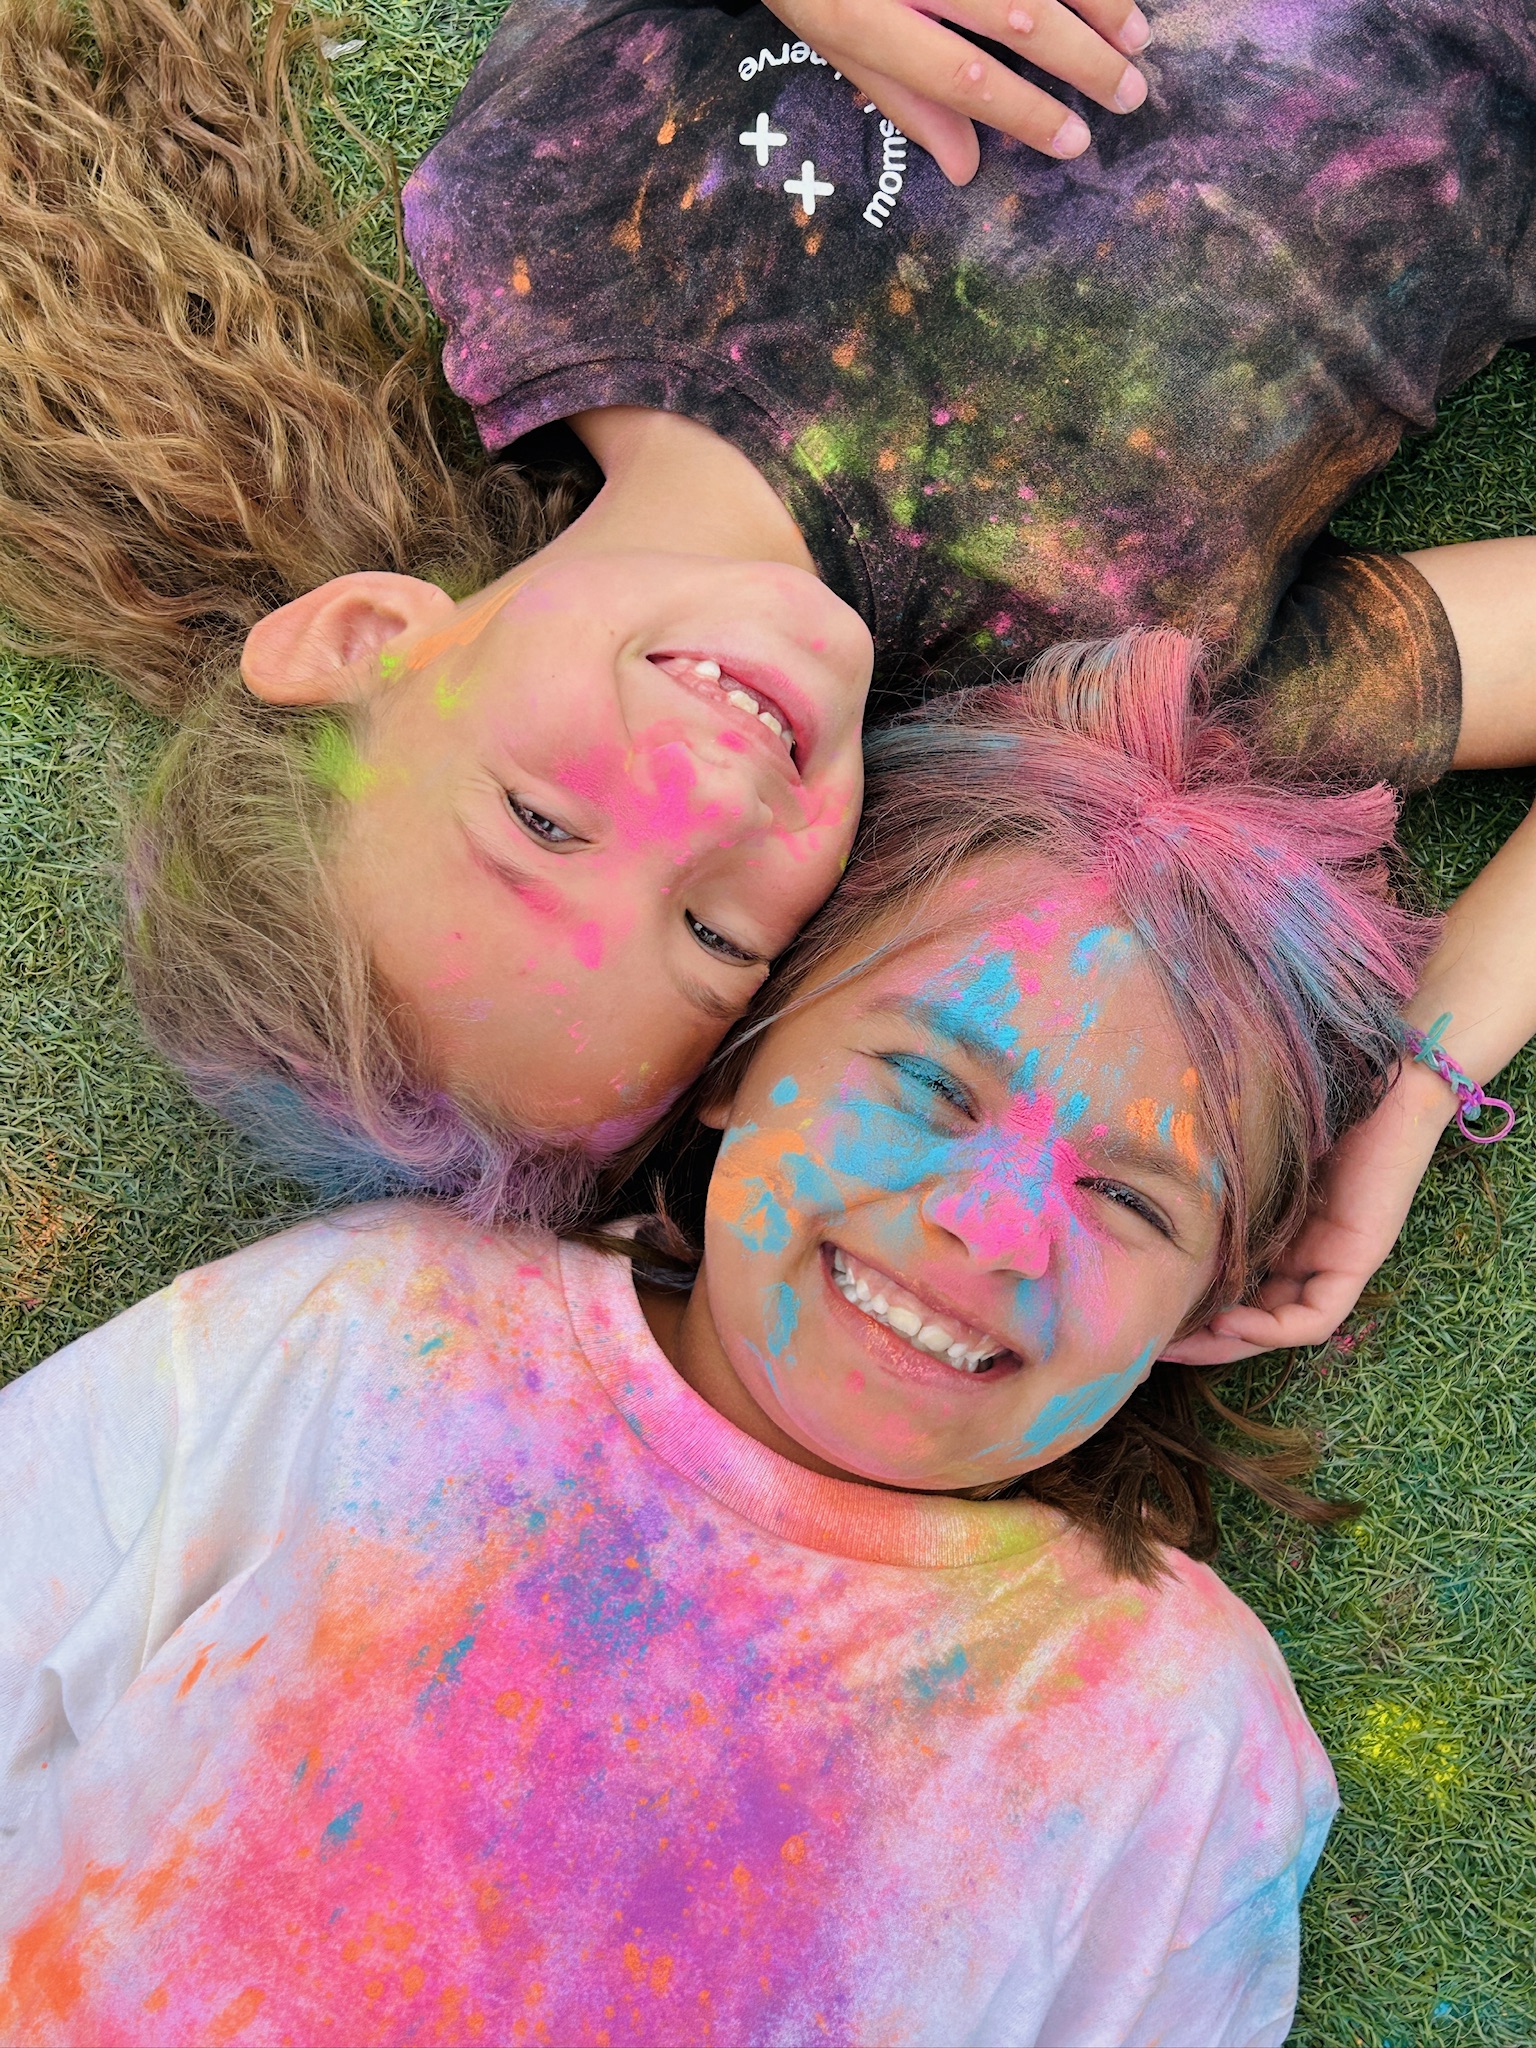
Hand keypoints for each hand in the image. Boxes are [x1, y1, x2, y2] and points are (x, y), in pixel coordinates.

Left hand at [765, 0, 1151, 185]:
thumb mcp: (837, 42)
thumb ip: (905, 101)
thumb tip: (967, 167)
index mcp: (864, 20)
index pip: (960, 77)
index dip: (1023, 112)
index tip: (1074, 142)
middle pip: (1015, 16)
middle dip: (1082, 59)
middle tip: (1130, 95)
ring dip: (1098, 3)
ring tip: (1137, 39)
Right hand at [1162, 1060, 1454, 1365]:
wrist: (1384, 1073)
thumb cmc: (1308, 1095)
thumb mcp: (1246, 1146)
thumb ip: (1216, 1177)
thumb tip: (1139, 1196)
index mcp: (1278, 1226)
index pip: (1234, 1282)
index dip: (1191, 1303)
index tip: (1140, 1305)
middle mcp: (1304, 1250)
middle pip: (1252, 1314)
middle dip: (1202, 1337)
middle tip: (1150, 1347)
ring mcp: (1332, 1258)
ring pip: (1280, 1324)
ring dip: (1231, 1342)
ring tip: (1180, 1344)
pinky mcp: (1358, 1258)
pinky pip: (1314, 1317)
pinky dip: (1271, 1329)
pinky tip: (1230, 1322)